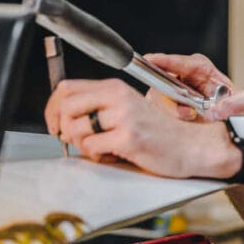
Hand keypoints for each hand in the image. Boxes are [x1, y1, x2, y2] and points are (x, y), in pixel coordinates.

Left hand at [44, 78, 237, 179]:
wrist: (191, 146)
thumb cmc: (158, 132)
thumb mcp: (127, 109)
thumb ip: (100, 106)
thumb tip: (63, 117)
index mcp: (115, 87)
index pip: (67, 88)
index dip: (52, 108)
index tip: (54, 123)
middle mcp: (118, 97)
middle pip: (66, 107)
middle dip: (62, 128)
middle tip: (73, 140)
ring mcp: (124, 117)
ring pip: (76, 129)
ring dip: (82, 145)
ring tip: (101, 148)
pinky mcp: (128, 138)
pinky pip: (91, 148)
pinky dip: (96, 156)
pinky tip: (112, 154)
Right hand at [143, 53, 243, 120]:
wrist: (230, 128)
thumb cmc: (236, 109)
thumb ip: (240, 103)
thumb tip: (218, 111)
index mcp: (198, 68)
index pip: (179, 62)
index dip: (164, 61)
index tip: (152, 59)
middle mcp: (180, 79)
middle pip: (162, 82)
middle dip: (170, 98)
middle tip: (188, 113)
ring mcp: (169, 97)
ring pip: (157, 101)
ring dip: (170, 114)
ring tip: (192, 120)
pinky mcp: (163, 114)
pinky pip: (156, 117)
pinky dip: (166, 125)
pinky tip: (181, 129)